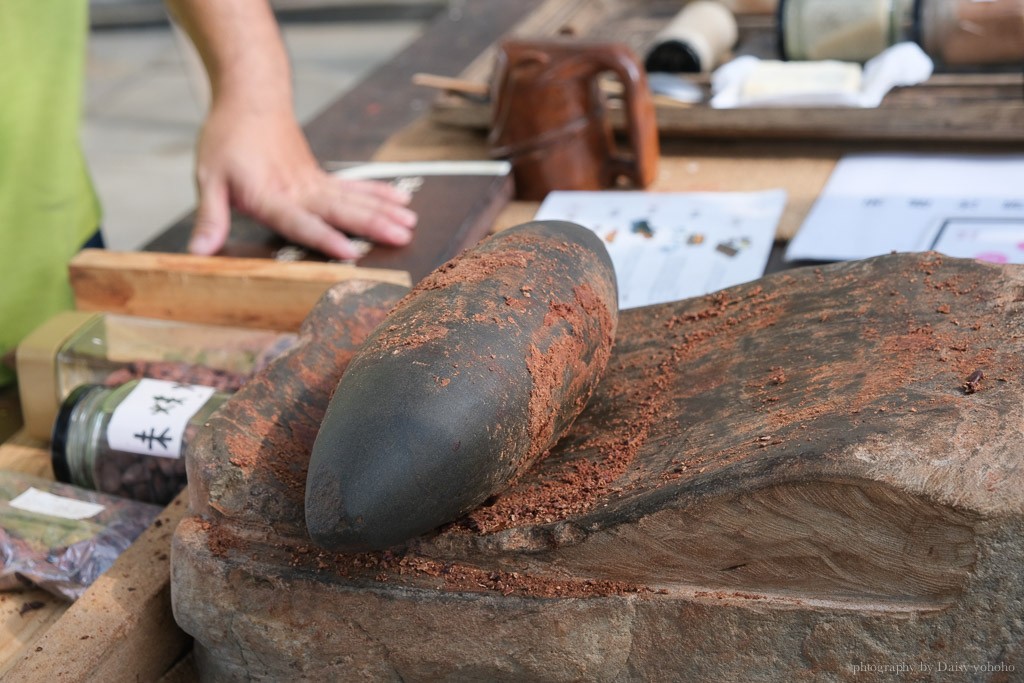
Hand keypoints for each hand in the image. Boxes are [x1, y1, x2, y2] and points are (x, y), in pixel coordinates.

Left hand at [187, 102, 416, 259]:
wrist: (250, 99)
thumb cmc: (226, 140)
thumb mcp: (208, 178)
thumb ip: (209, 218)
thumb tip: (197, 253)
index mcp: (270, 194)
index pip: (300, 221)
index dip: (325, 238)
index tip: (350, 252)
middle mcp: (299, 189)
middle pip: (341, 209)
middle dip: (373, 224)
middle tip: (401, 237)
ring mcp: (314, 182)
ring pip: (355, 198)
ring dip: (384, 211)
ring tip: (410, 224)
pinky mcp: (322, 176)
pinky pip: (355, 187)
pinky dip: (379, 194)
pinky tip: (402, 201)